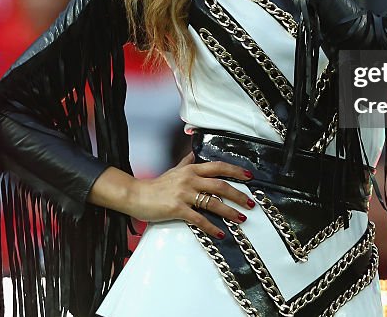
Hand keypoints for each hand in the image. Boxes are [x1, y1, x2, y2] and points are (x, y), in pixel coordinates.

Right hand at [125, 152, 255, 238]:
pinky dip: (212, 228)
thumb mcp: (173, 170)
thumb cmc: (155, 186)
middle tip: (250, 203)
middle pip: (220, 185)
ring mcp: (184, 194)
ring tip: (240, 219)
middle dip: (238, 195)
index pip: (218, 167)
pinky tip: (221, 233)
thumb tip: (193, 153)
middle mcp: (189, 179)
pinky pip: (199, 219)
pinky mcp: (177, 209)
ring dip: (230, 212)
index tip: (249, 177)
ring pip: (213, 202)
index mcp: (190, 169)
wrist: (136, 195)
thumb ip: (185, 162)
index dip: (235, 171)